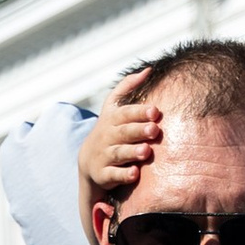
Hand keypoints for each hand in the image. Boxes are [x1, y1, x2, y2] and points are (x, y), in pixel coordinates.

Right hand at [80, 72, 159, 198]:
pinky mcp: (103, 174)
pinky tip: (135, 174)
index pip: (125, 113)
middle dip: (138, 130)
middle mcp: (107, 136)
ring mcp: (104, 156)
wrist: (89, 161)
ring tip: (146, 151)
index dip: (139, 112)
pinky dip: (123, 175)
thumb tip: (149, 69)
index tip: (155, 111)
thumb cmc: (110, 129)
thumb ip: (128, 87)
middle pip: (123, 132)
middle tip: (154, 129)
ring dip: (132, 152)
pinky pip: (113, 175)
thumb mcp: (113, 107)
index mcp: (112, 119)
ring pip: (118, 153)